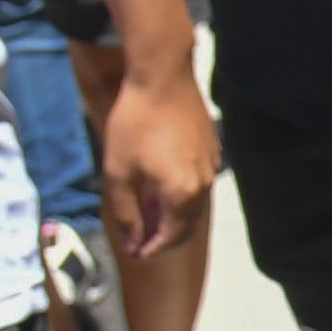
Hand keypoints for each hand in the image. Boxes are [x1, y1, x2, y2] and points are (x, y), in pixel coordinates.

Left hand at [95, 60, 215, 266]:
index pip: (170, 237)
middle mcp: (203, 185)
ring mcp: (212, 166)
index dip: (150, 249)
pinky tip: (163, 184)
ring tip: (149, 212)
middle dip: (164, 237)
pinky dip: (182, 194)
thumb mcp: (118, 172)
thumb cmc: (135, 123)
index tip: (134, 252)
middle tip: (140, 239)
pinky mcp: (213, 149)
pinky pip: (199, 183)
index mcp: (182, 194)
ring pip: (194, 204)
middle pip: (187, 226)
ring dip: (174, 215)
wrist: (162, 78)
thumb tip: (131, 240)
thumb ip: (126, 212)